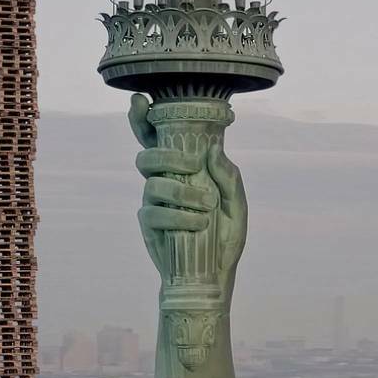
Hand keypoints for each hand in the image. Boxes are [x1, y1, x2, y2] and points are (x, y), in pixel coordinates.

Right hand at [130, 93, 246, 293]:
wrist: (214, 276)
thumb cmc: (225, 237)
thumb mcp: (237, 207)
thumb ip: (229, 179)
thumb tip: (214, 150)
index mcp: (183, 170)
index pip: (158, 139)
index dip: (143, 119)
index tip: (140, 101)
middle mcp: (163, 182)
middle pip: (147, 156)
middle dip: (165, 155)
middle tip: (191, 164)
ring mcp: (153, 203)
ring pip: (151, 183)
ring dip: (179, 190)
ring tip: (205, 204)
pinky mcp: (149, 226)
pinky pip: (152, 212)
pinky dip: (176, 216)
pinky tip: (197, 223)